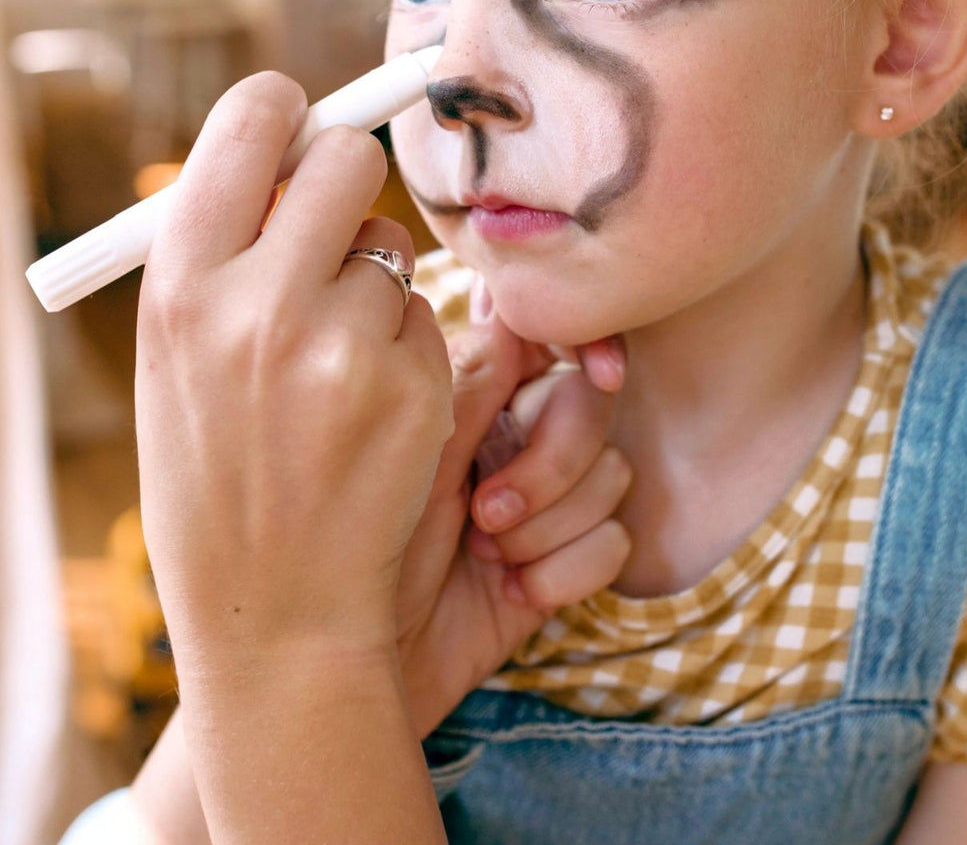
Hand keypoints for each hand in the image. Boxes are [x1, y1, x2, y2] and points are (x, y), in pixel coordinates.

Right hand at [135, 71, 454, 677]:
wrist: (274, 616)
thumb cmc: (218, 483)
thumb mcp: (176, 364)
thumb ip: (223, 256)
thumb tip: (289, 153)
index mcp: (179, 285)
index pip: (252, 121)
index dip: (289, 112)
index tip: (303, 126)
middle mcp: (257, 302)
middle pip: (350, 161)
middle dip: (354, 185)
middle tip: (340, 233)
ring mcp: (342, 346)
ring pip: (394, 249)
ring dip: (379, 286)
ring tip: (338, 366)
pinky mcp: (414, 386)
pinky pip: (431, 320)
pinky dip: (413, 348)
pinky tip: (375, 412)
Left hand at [393, 287, 632, 735]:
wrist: (345, 662)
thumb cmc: (352, 548)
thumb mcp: (410, 458)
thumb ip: (471, 385)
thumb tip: (515, 312)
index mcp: (474, 399)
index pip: (551, 346)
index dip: (586, 349)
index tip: (602, 371)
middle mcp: (515, 439)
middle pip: (590, 406)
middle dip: (551, 463)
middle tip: (485, 512)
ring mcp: (546, 501)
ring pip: (612, 474)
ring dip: (549, 524)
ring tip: (486, 555)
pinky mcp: (565, 562)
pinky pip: (613, 542)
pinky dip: (564, 571)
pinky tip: (512, 591)